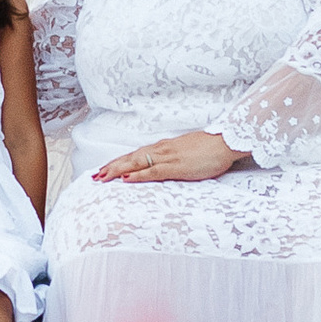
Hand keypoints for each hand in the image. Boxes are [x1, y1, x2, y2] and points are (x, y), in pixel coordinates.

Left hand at [94, 130, 248, 184]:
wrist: (226, 141)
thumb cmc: (209, 148)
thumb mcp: (187, 153)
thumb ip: (174, 158)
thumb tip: (165, 165)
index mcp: (163, 147)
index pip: (135, 154)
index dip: (118, 162)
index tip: (104, 169)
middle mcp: (161, 149)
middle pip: (130, 158)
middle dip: (111, 167)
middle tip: (94, 176)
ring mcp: (167, 157)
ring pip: (136, 163)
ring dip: (117, 170)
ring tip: (102, 177)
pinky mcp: (176, 166)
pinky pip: (153, 171)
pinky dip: (138, 175)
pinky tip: (126, 180)